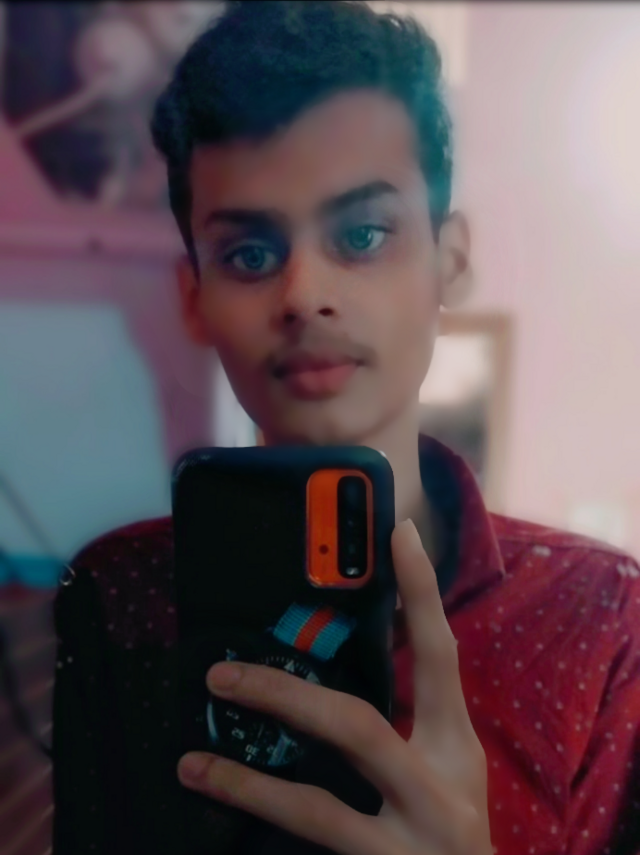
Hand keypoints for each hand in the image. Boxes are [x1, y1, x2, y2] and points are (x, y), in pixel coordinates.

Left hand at [177, 520, 491, 854]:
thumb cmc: (450, 827)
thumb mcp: (445, 769)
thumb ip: (404, 724)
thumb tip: (331, 670)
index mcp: (454, 746)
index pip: (440, 654)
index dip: (421, 593)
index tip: (397, 533)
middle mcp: (438, 791)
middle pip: (356, 726)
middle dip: (283, 696)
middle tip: (222, 675)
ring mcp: (409, 845)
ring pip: (319, 809)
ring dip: (249, 787)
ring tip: (194, 764)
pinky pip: (314, 848)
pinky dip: (265, 827)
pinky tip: (225, 812)